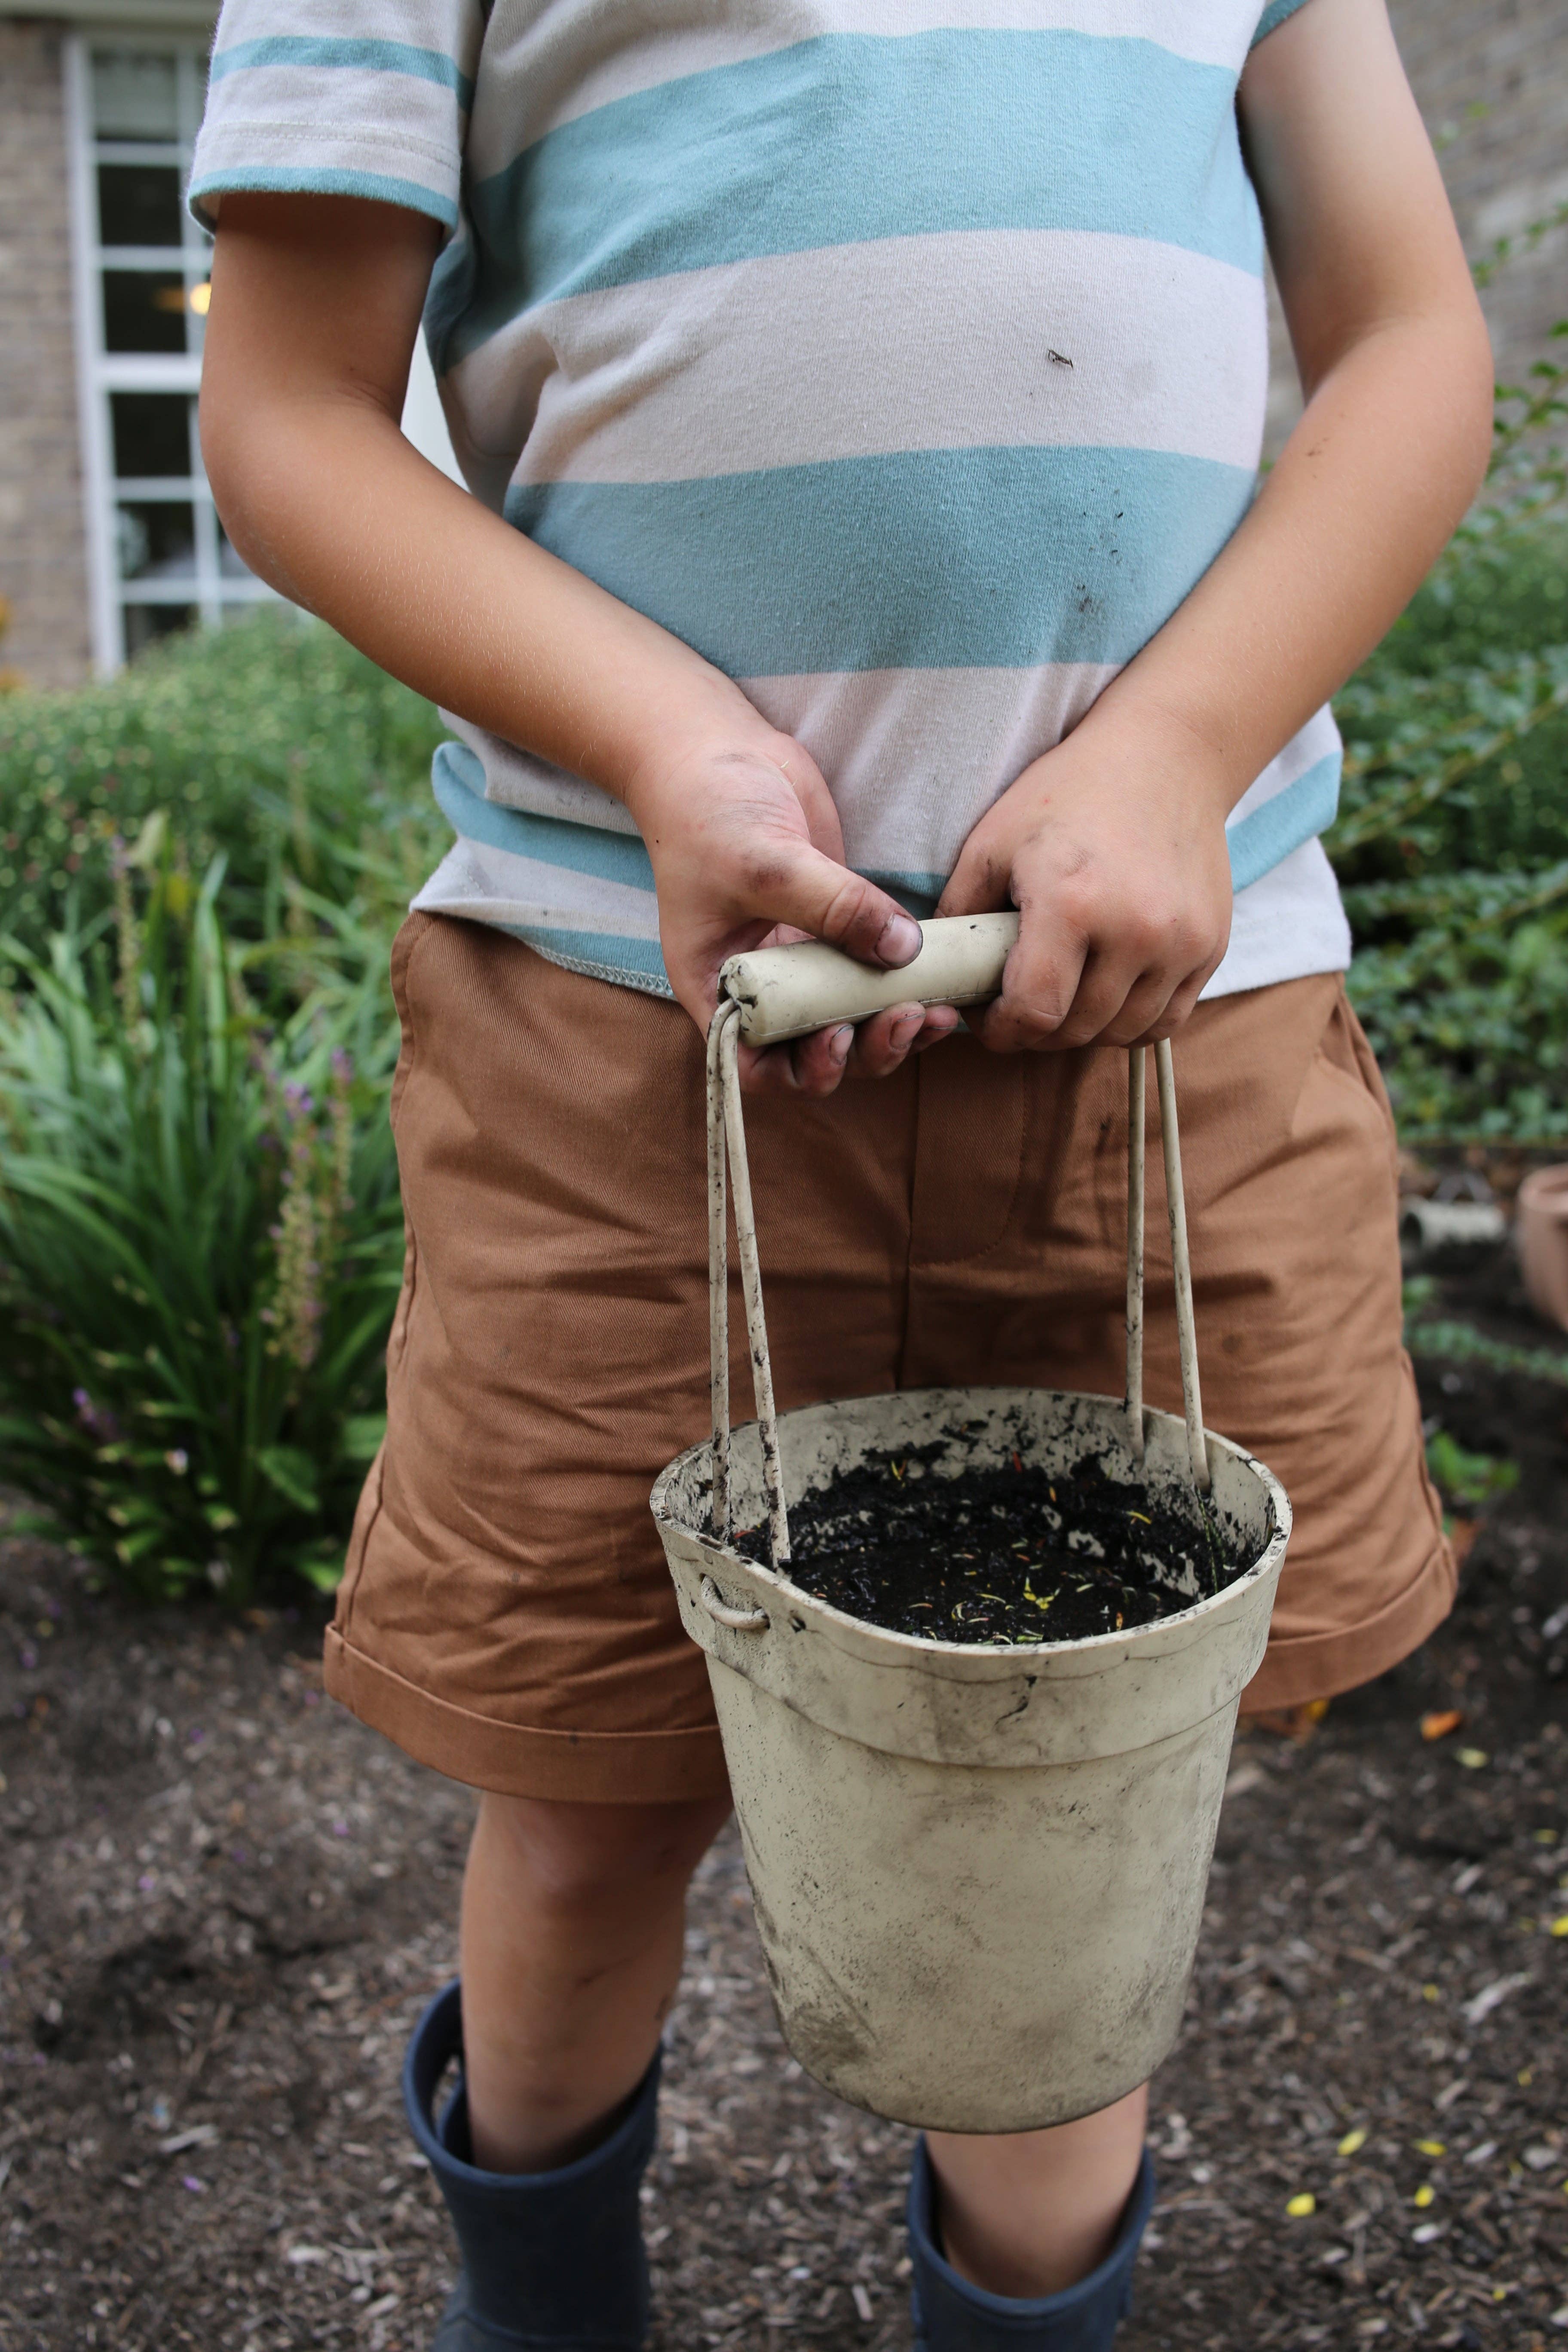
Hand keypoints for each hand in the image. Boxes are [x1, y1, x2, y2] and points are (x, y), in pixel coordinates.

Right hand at [625, 728, 959, 1093]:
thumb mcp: (765, 865)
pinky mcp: (839, 925)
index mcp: (719, 988)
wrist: (716, 751)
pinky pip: (877, 970)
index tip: (839, 1036)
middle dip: (867, 1048)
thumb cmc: (708, 813)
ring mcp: (803, 956)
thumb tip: (903, 951)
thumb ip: (833, 908)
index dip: (802, 1070)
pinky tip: (944, 976)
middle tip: (909, 1017)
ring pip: (854, 1017)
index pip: (757, 1065)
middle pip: (818, 1049)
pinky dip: (909, 983)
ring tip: (939, 1011)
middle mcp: (763, 984)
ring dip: (897, 1025)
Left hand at [937, 718, 1233, 1052]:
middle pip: (1076, 1029)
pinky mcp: (1211, 946)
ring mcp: (1182, 942)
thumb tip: (943, 975)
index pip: (1034, 1012)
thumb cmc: (1071, 792)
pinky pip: (1166, 1018)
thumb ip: (962, 914)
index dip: (1002, 1031)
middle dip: (1036, 1031)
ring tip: (1061, 998)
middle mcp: (1137, 930)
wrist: (1167, 754)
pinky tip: (1106, 992)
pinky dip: (1130, 1019)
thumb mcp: (994, 840)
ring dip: (1083, 1029)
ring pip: (1122, 1032)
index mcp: (1072, 903)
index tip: (989, 1019)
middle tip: (1018, 1007)